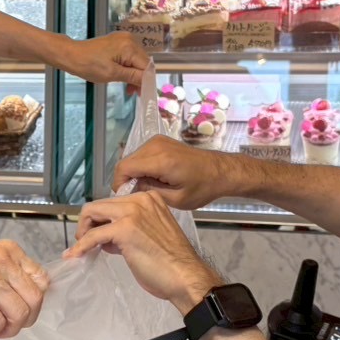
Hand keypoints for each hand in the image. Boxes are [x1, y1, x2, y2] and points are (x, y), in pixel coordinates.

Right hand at [0, 240, 49, 339]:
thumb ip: (6, 271)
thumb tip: (24, 294)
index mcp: (7, 250)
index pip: (41, 279)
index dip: (35, 301)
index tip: (25, 311)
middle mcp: (1, 260)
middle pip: (35, 299)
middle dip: (26, 320)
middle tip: (10, 326)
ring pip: (19, 314)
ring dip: (8, 329)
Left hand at [59, 32, 147, 87]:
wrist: (72, 55)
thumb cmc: (88, 65)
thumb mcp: (112, 74)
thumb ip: (133, 77)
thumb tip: (149, 81)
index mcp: (129, 46)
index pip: (146, 66)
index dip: (146, 81)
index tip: (143, 94)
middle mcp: (129, 39)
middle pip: (143, 62)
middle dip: (140, 78)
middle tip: (133, 92)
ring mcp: (124, 39)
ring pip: (137, 60)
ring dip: (134, 74)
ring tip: (128, 88)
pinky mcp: (118, 41)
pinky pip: (130, 56)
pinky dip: (128, 67)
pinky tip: (123, 76)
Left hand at [66, 191, 221, 309]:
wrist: (186, 277)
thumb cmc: (172, 263)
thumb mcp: (150, 235)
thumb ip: (129, 229)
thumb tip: (106, 237)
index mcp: (149, 199)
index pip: (113, 203)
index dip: (101, 220)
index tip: (98, 235)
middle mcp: (140, 200)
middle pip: (99, 205)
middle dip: (88, 224)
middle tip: (86, 242)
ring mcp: (132, 213)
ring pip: (92, 213)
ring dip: (83, 232)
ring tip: (83, 248)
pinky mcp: (124, 230)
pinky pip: (92, 235)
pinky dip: (81, 245)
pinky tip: (77, 255)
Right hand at [113, 135, 243, 210]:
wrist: (220, 170)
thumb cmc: (202, 188)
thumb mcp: (176, 199)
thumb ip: (149, 192)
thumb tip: (130, 188)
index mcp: (160, 160)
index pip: (124, 168)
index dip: (119, 184)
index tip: (126, 197)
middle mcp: (156, 145)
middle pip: (126, 162)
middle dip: (127, 179)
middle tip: (137, 195)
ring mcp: (157, 140)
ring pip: (132, 158)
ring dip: (134, 173)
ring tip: (148, 187)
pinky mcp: (160, 140)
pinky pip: (140, 154)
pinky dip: (141, 166)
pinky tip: (153, 178)